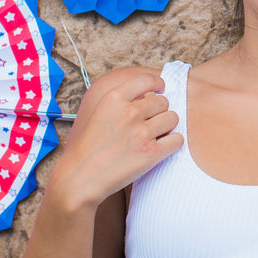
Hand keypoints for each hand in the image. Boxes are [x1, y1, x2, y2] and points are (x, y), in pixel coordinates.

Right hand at [48, 67, 182, 213]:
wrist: (80, 177)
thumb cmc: (90, 147)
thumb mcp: (100, 112)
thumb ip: (122, 101)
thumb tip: (150, 94)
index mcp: (114, 98)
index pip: (147, 80)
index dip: (158, 84)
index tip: (160, 90)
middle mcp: (129, 112)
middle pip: (163, 102)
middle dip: (160, 111)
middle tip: (151, 123)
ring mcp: (141, 133)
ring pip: (173, 118)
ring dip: (168, 127)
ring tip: (156, 135)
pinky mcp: (151, 153)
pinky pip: (177, 140)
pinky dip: (172, 143)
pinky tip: (162, 148)